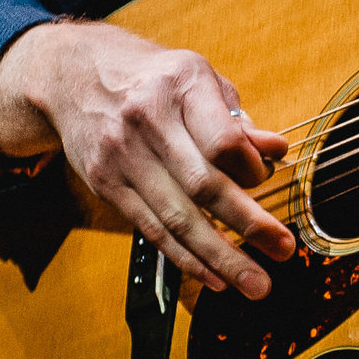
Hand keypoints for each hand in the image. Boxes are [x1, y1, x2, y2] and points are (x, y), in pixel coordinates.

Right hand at [0, 21, 293, 298]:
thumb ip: (237, 119)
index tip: (267, 180)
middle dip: (248, 224)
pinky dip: (185, 257)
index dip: (252, 169)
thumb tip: (276, 153)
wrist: (74, 75)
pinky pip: (151, 229)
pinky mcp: (106, 184)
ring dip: (219, 257)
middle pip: (203, 184)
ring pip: (176, 218)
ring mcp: (122, 156)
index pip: (223, 140)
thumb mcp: (199, 78)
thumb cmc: (151, 77)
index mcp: (181, 86)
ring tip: (254, 284)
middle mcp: (148, 121)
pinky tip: (213, 276)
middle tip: (283, 251)